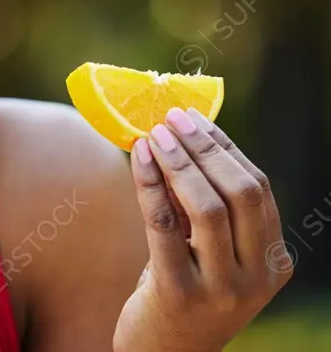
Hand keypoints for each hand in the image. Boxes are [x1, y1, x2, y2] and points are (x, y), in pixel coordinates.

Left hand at [114, 108, 293, 351]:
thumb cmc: (182, 291)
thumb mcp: (207, 253)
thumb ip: (204, 208)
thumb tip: (179, 137)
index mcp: (273, 261)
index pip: (257, 189)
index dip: (225, 147)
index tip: (194, 117)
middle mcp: (256, 276)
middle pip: (241, 193)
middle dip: (205, 148)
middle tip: (172, 117)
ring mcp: (221, 288)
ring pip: (207, 208)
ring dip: (178, 162)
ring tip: (152, 134)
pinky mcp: (178, 293)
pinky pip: (163, 226)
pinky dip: (149, 185)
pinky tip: (137, 158)